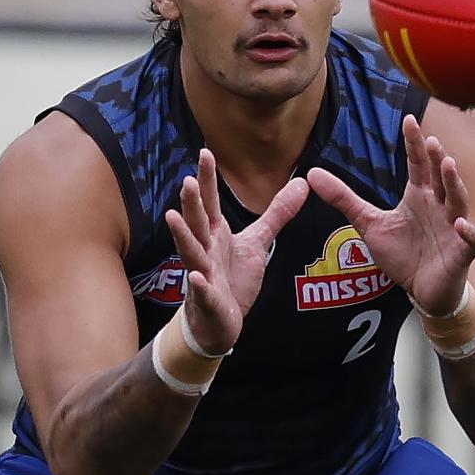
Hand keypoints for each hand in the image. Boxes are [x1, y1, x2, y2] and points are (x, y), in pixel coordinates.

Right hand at [165, 148, 308, 352]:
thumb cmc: (232, 278)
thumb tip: (302, 183)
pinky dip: (199, 284)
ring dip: (182, 236)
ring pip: (191, 252)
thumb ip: (277, 213)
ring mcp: (203, 274)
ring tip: (172, 217)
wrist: (218, 322)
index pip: (210, 202)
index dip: (207, 179)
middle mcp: (205, 250)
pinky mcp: (208, 300)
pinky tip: (196, 276)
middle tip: (186, 180)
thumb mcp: (257, 242)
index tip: (205, 152)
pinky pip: (202, 291)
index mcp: (215, 233)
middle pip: (196, 223)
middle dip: (191, 202)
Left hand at [306, 114, 474, 315]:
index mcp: (419, 196)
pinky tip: (461, 225)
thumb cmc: (402, 254)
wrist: (423, 291)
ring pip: (459, 200)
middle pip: (440, 177)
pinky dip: (472, 232)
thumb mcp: (368, 224)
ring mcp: (454, 227)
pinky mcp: (463, 252)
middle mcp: (439, 206)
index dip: (414, 143)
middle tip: (431, 141)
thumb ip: (343, 199)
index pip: (418, 164)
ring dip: (454, 183)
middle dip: (437, 158)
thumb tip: (310, 174)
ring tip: (448, 166)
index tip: (409, 120)